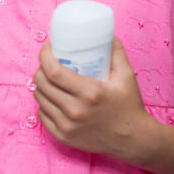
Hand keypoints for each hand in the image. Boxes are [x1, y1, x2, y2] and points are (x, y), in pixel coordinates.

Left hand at [32, 38, 152, 161]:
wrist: (134, 139)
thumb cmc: (129, 105)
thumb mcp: (126, 76)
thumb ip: (116, 52)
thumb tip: (107, 33)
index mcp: (89, 93)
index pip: (53, 71)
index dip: (44, 56)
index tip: (47, 48)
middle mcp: (75, 111)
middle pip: (41, 83)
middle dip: (40, 68)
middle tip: (48, 63)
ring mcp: (67, 126)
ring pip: (39, 98)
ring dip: (40, 85)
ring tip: (48, 79)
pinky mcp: (64, 137)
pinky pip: (42, 115)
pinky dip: (44, 104)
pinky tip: (50, 97)